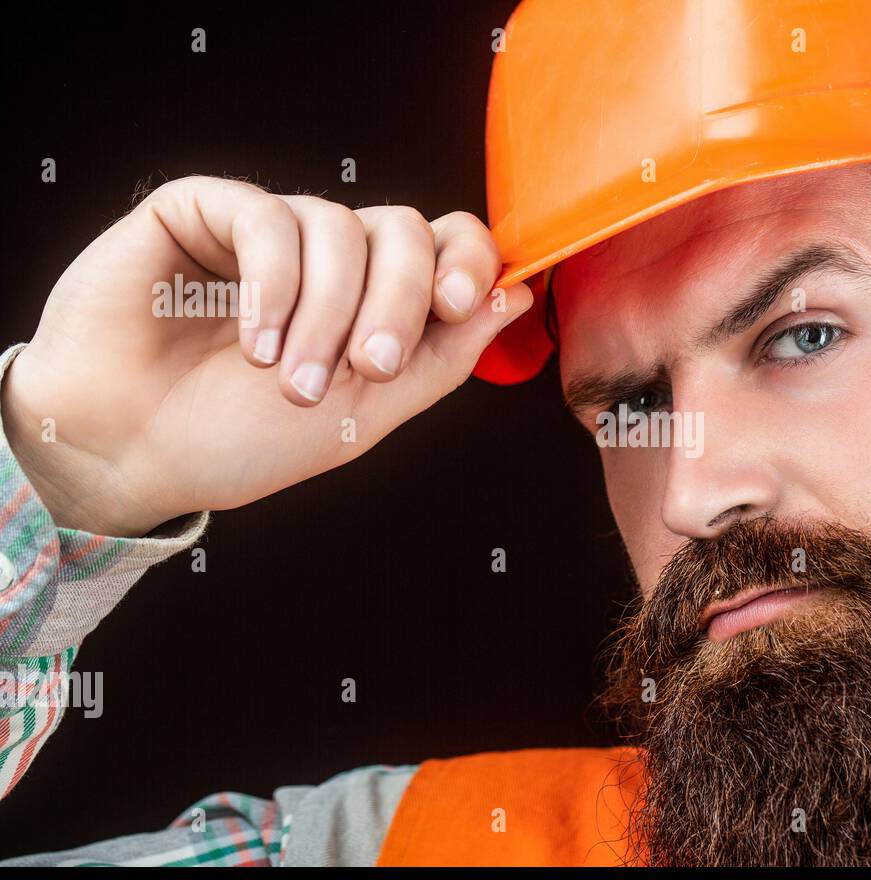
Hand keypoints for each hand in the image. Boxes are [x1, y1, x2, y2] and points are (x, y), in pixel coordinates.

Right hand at [1, 176, 532, 536]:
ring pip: (340, 228)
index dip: (466, 260)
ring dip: (326, 314)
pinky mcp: (205, 212)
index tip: (458, 304)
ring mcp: (270, 231)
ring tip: (289, 378)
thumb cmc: (240, 439)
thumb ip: (442, 358)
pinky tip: (254, 339)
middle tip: (367, 367)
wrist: (132, 452)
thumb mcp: (364, 415)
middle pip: (404, 230)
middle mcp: (330, 257)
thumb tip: (513, 296)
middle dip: (398, 303)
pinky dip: (274, 285)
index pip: (445, 243)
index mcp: (374, 299)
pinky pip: (268, 219)